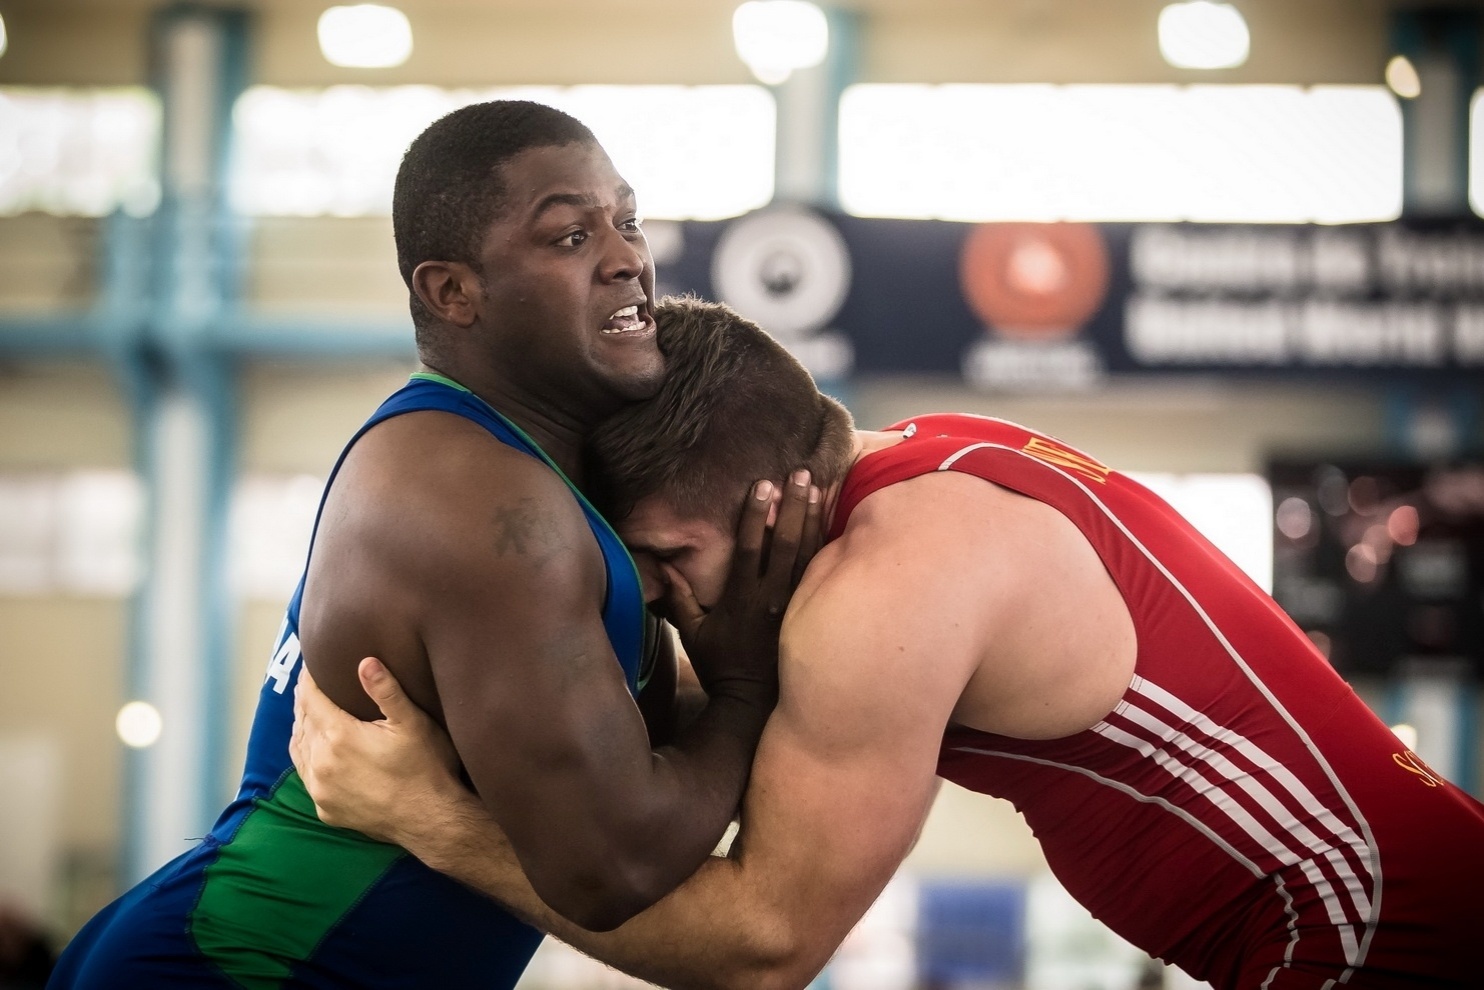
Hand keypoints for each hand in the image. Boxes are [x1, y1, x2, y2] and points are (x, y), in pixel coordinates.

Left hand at [290, 658, 469, 844]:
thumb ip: (386, 691)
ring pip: (299, 749)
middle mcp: (322, 763)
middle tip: (309, 685)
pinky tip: (315, 750)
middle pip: (302, 722)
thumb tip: (365, 662)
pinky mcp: (325, 809)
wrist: (431, 819)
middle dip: (305, 701)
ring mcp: (321, 790)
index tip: (309, 667)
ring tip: (309, 713)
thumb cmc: (426, 768)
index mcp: (339, 736)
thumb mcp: (412, 723)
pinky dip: (306, 757)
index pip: (311, 699)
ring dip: (302, 728)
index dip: (308, 680)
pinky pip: (306, 776)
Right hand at [663, 469, 821, 704]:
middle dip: (793, 506)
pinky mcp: (807, 609)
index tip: (762, 485)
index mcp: (741, 598)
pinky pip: (818, 570)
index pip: (750, 548)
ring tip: (817, 486)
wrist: (752, 700)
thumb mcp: (692, 633)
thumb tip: (663, 566)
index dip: (756, 515)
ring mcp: (792, 603)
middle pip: (786, 543)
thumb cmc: (720, 665)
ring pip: (807, 553)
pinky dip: (824, 543)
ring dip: (812, 518)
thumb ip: (679, 598)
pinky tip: (830, 519)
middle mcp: (770, 597)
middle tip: (800, 473)